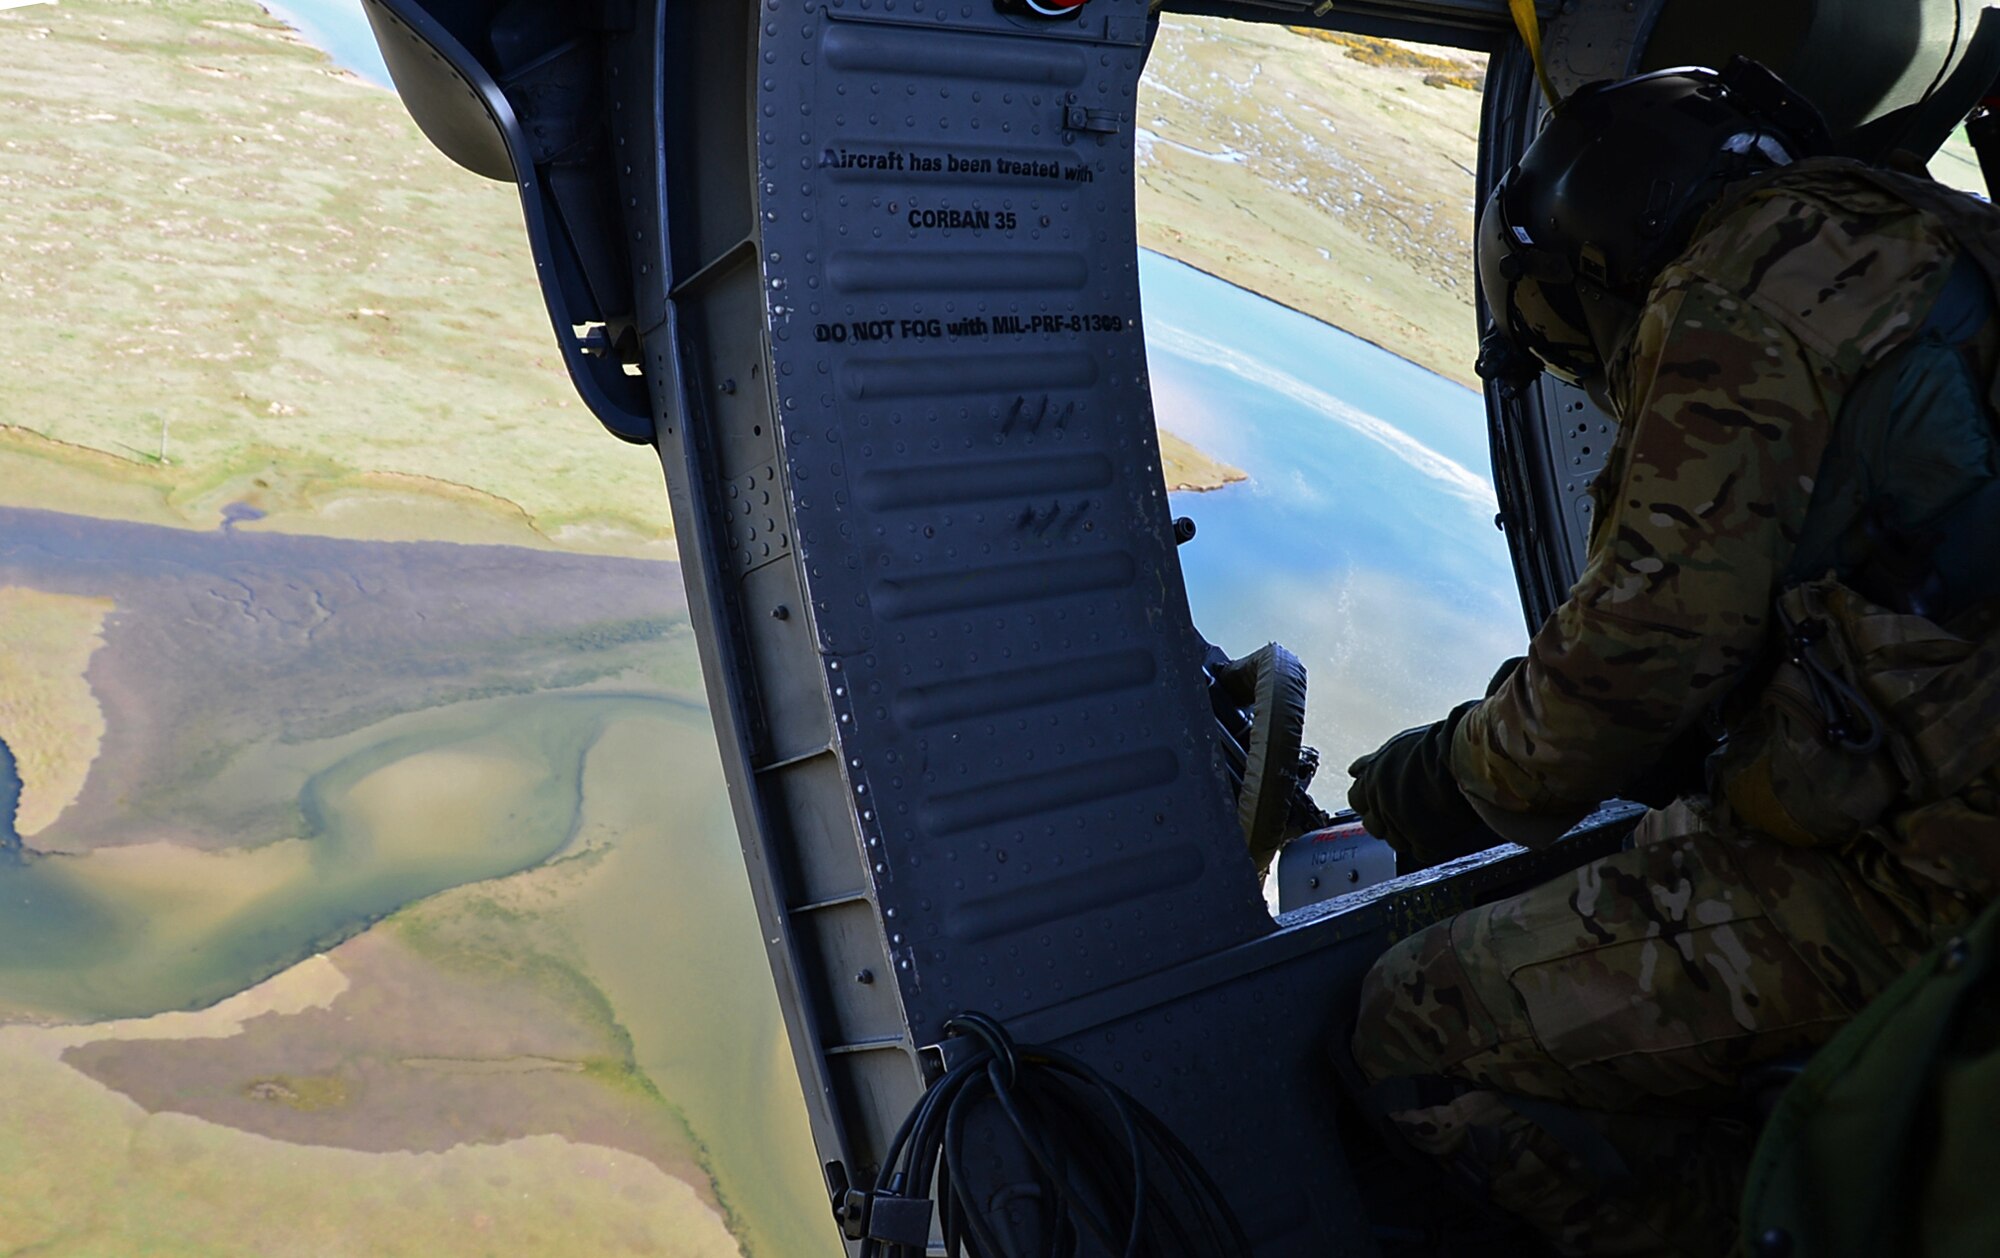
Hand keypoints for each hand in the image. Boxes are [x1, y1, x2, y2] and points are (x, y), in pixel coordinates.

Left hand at [1347, 701, 1495, 868]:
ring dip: (1407, 833)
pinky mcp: (1423, 841)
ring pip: (1395, 841)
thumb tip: (1353, 771)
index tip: (1381, 800)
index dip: (1369, 801)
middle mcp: (1380, 804)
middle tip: (1407, 810)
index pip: (1356, 800)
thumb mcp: (1397, 747)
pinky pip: (1420, 851)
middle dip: (1386, 820)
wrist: (1463, 759)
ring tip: (1427, 818)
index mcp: (1371, 780)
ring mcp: (1400, 825)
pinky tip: (1441, 829)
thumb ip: (1372, 764)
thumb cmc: (1436, 746)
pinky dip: (1429, 844)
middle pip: (1373, 825)